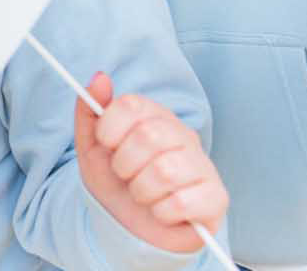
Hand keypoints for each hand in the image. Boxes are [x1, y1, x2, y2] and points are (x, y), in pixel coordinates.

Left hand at [74, 73, 227, 253]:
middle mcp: (184, 135)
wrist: (131, 230)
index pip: (131, 105)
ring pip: (164, 171)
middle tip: (127, 176)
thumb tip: (99, 77)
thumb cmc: (115, 184)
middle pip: (148, 136)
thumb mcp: (92, 149)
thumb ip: (90, 112)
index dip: (109, 129)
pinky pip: (181, 203)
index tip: (107, 146)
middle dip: (125, 165)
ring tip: (144, 195)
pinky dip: (162, 213)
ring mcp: (203, 165)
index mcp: (155, 117)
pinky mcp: (216, 198)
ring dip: (142, 192)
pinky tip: (163, 212)